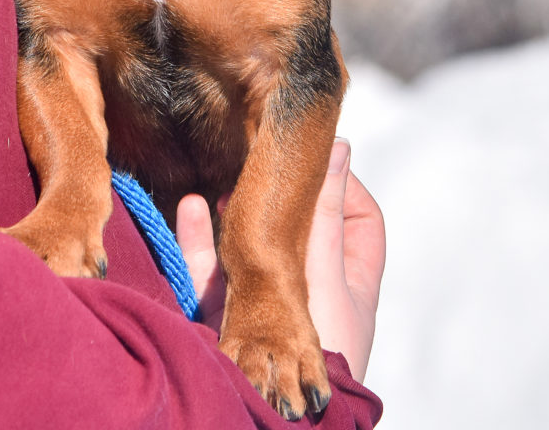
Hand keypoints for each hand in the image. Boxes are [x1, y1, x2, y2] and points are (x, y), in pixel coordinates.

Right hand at [176, 139, 385, 381]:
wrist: (282, 426)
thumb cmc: (326, 360)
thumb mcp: (327, 278)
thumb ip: (323, 214)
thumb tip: (338, 146)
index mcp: (351, 283)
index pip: (360, 223)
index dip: (342, 188)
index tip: (317, 158)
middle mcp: (310, 293)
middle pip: (296, 233)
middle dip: (273, 197)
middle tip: (251, 164)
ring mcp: (269, 311)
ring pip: (250, 250)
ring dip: (230, 216)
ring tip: (211, 187)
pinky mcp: (231, 326)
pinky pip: (212, 276)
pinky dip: (198, 243)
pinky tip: (187, 210)